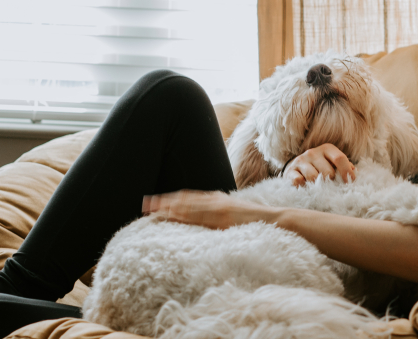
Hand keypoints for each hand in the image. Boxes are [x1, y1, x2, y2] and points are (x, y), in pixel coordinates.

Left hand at [142, 190, 275, 229]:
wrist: (273, 219)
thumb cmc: (254, 220)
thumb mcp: (233, 215)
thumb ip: (219, 215)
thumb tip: (206, 220)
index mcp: (217, 199)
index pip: (189, 198)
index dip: (171, 199)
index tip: (156, 201)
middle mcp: (215, 200)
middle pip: (184, 199)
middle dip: (164, 201)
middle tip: (145, 204)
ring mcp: (218, 207)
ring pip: (188, 206)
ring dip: (169, 207)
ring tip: (152, 210)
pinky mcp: (222, 216)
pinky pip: (199, 215)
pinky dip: (184, 214)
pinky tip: (172, 215)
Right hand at [282, 143, 355, 186]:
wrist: (297, 168)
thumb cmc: (321, 167)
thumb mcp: (333, 164)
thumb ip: (346, 167)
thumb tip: (355, 173)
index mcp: (327, 149)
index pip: (340, 158)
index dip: (346, 172)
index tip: (349, 183)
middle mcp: (313, 152)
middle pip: (328, 172)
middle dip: (331, 181)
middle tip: (331, 186)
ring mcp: (300, 160)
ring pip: (314, 177)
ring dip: (318, 186)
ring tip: (319, 187)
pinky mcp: (290, 171)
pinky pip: (299, 181)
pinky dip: (303, 186)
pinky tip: (306, 187)